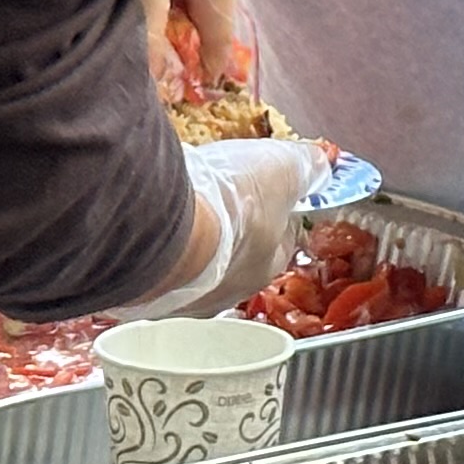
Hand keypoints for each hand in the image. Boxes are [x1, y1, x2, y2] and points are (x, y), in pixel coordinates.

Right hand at [116, 137, 330, 319]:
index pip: (282, 242)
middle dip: (230, 231)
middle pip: (234, 258)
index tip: (270, 192)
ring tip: (176, 209)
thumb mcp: (280, 171)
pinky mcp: (139, 296)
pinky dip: (150, 249)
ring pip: (191, 268)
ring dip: (188, 243)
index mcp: (264, 268)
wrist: (157, 230)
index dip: (278, 214)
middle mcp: (224, 293)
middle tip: (217, 198)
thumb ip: (303, 167)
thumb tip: (324, 164)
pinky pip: (150, 270)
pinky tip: (144, 223)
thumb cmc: (227, 207)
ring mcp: (179, 299)